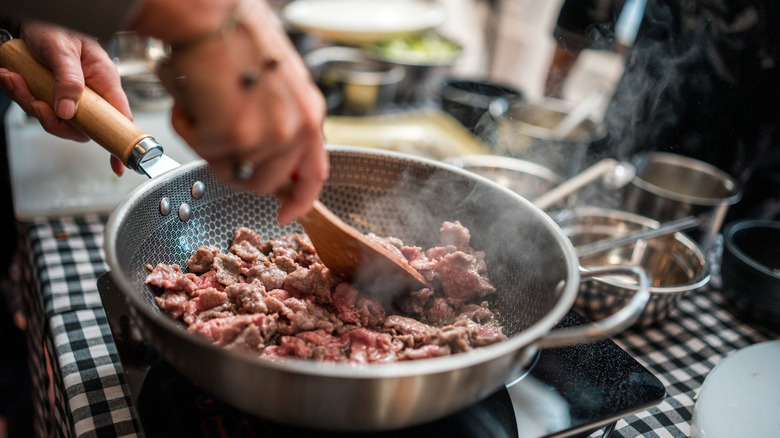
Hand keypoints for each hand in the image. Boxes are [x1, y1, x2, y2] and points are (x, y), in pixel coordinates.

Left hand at [0, 20, 130, 175]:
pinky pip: (38, 107)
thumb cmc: (59, 25)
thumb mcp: (63, 50)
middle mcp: (90, 93)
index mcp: (104, 82)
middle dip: (52, 120)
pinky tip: (11, 77)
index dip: (119, 143)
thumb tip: (68, 112)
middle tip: (35, 102)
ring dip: (29, 103)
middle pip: (79, 127)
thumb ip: (69, 81)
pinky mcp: (51, 94)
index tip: (119, 165)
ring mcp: (70, 95)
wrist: (34, 16)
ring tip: (15, 80)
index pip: (119, 119)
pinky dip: (20, 95)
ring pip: (55, 119)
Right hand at [154, 0, 327, 223]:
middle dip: (233, 168)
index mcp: (310, 113)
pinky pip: (202, 151)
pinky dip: (187, 127)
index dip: (300, 200)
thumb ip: (281, 121)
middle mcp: (297, 128)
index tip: (286, 213)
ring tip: (204, 104)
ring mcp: (269, 135)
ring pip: (229, 171)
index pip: (314, 173)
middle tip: (213, 135)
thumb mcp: (278, 83)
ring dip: (207, 144)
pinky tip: (192, 96)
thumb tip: (269, 156)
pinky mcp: (237, 135)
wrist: (210, 11)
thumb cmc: (235, 36)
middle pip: (264, 183)